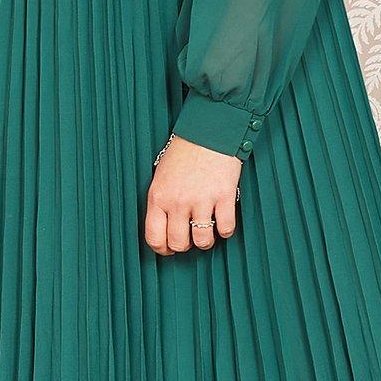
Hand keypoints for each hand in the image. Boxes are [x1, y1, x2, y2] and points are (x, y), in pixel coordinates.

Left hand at [144, 134, 241, 255]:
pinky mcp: (224, 196)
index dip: (162, 249)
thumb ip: (161, 203)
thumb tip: (165, 228)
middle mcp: (178, 201)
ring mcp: (202, 199)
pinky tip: (223, 222)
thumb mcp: (161, 177)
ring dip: (206, 241)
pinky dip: (226, 230)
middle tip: (190, 238)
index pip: (154, 237)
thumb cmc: (183, 153)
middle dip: (185, 246)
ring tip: (207, 231)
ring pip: (203, 241)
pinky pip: (226, 228)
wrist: (208, 131)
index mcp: (158, 197)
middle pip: (179, 243)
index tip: (169, 248)